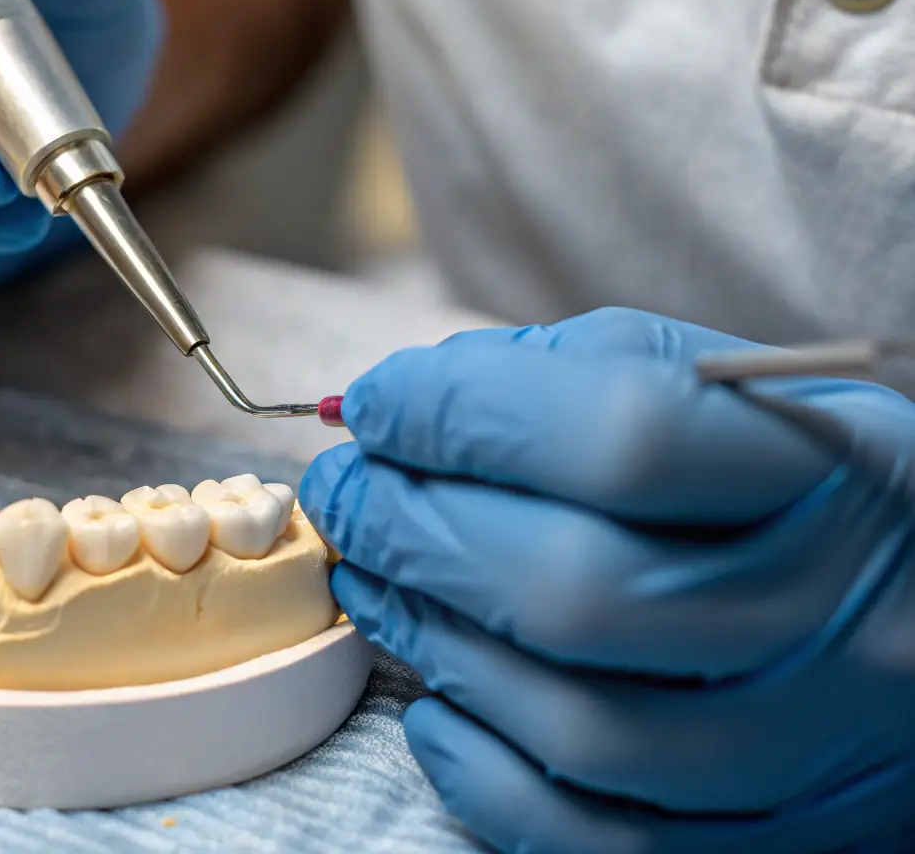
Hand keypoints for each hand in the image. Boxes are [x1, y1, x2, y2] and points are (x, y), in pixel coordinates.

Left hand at [300, 307, 914, 853]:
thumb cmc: (808, 479)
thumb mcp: (734, 390)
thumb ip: (578, 375)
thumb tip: (409, 404)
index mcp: (834, 473)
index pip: (619, 434)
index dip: (462, 413)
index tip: (380, 404)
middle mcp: (832, 618)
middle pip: (572, 587)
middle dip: (411, 527)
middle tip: (348, 490)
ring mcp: (802, 745)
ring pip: (571, 722)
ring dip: (429, 637)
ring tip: (373, 575)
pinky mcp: (764, 835)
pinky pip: (591, 838)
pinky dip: (480, 771)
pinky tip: (437, 697)